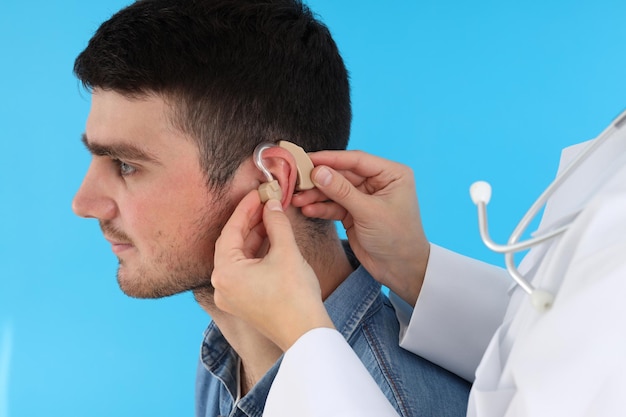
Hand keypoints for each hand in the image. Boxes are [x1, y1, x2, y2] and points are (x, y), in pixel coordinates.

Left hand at [212, 190, 334, 350]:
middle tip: (265, 201)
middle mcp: (221, 285)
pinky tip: (270, 237)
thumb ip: (276, 223)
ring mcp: (231, 295)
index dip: (246, 207)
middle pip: (232, 242)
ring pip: (238, 256)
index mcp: (225, 272)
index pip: (231, 229)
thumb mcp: (286, 252)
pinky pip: (244, 269)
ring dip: (254, 235)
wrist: (306, 333)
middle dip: (249, 220)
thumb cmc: (295, 296)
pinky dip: (256, 252)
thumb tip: (272, 204)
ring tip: (270, 216)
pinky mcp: (242, 301)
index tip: (258, 192)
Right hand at [292, 150, 428, 306]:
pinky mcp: (354, 213)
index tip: (307, 159)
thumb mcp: (369, 212)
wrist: (401, 270)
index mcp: (391, 174)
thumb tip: (318, 172)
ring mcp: (364, 198)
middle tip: (297, 180)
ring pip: (335, 190)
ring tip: (297, 199)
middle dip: (319, 179)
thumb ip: (342, 191)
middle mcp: (378, 182)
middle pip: (342, 174)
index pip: (356, 160)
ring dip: (316, 194)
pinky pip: (334, 205)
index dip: (331, 159)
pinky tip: (307, 209)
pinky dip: (321, 207)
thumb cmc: (397, 238)